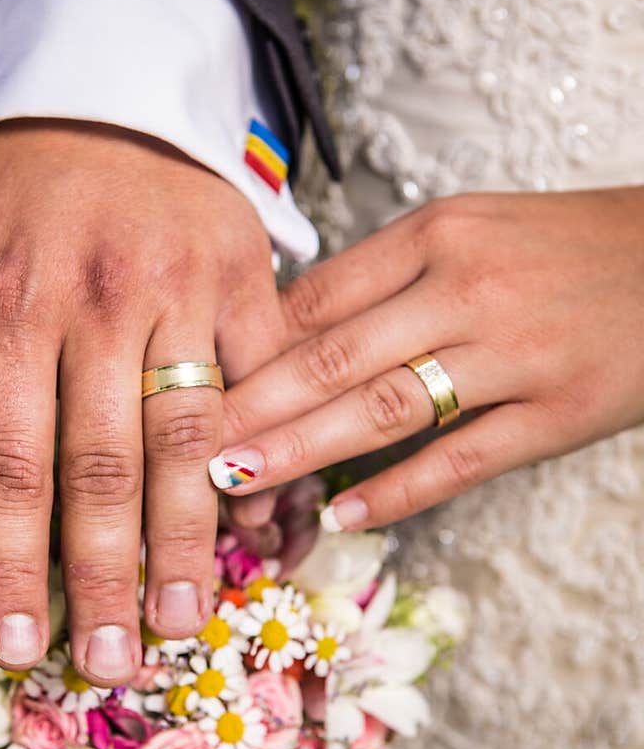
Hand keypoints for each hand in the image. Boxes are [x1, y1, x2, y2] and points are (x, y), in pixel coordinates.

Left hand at [0, 120, 279, 679]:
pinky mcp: (245, 276)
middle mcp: (100, 301)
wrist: (97, 86)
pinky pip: (263, 383)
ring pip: (190, 438)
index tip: (16, 646)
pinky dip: (267, 459)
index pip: (9, 462)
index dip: (12, 565)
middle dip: (106, 578)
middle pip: (104, 467)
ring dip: (188, 542)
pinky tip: (264, 527)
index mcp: (8, 304)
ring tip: (182, 621)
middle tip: (111, 664)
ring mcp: (183, 288)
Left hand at [210, 189, 643, 528]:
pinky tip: (347, 517)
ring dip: (303, 451)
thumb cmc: (564, 250)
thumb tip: (286, 332)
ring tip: (238, 485)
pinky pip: (463, 457)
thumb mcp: (472, 231)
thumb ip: (385, 276)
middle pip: (332, 356)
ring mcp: (513, 352)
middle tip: (183, 453)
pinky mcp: (558, 410)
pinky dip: (400, 490)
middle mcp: (463, 287)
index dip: (244, 354)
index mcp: (434, 234)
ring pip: (385, 407)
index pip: (315, 300)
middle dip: (250, 410)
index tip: (187, 394)